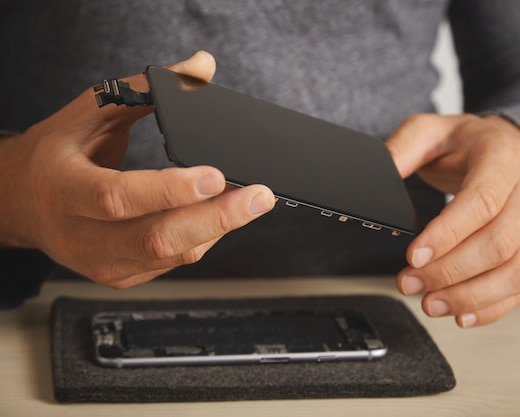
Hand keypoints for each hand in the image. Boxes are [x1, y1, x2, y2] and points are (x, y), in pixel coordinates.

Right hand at [0, 51, 274, 288]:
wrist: (23, 202)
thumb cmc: (58, 154)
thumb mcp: (91, 112)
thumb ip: (148, 90)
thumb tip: (202, 67)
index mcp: (64, 188)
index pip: (119, 197)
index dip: (170, 190)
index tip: (216, 175)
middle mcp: (80, 235)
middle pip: (156, 237)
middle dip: (217, 218)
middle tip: (259, 197)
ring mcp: (102, 262)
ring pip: (171, 255)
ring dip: (219, 229)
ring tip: (252, 204)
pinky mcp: (121, 276)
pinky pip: (172, 263)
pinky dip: (204, 239)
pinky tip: (219, 219)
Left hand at [387, 114, 519, 327]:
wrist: (505, 146)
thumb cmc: (466, 143)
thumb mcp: (429, 131)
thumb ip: (401, 150)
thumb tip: (376, 176)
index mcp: (504, 159)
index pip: (482, 202)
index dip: (448, 234)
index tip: (414, 256)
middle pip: (499, 243)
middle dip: (450, 271)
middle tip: (410, 282)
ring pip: (515, 272)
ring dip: (470, 296)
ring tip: (430, 303)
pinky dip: (492, 307)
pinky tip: (461, 315)